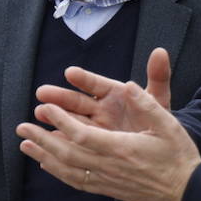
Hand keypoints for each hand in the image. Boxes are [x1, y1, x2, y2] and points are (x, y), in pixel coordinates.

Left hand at [17, 50, 199, 200]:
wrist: (187, 193)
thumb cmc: (178, 155)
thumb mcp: (168, 124)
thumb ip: (147, 104)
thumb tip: (127, 85)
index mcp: (122, 148)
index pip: (82, 135)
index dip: (61, 121)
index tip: (46, 108)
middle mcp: (110, 166)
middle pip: (67, 153)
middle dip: (42, 138)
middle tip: (21, 126)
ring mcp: (107, 180)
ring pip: (67, 169)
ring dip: (44, 156)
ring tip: (24, 145)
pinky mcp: (108, 189)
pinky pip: (76, 181)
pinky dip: (57, 172)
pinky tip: (46, 165)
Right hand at [33, 49, 173, 133]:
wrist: (159, 148)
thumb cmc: (157, 120)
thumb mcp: (159, 99)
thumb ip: (158, 76)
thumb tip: (161, 52)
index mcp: (114, 94)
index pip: (96, 84)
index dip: (84, 78)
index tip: (70, 72)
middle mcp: (100, 108)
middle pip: (77, 101)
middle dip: (59, 96)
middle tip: (42, 93)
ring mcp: (93, 127)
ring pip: (71, 120)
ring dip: (54, 115)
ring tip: (40, 112)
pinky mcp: (90, 143)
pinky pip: (73, 141)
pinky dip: (60, 140)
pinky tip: (46, 139)